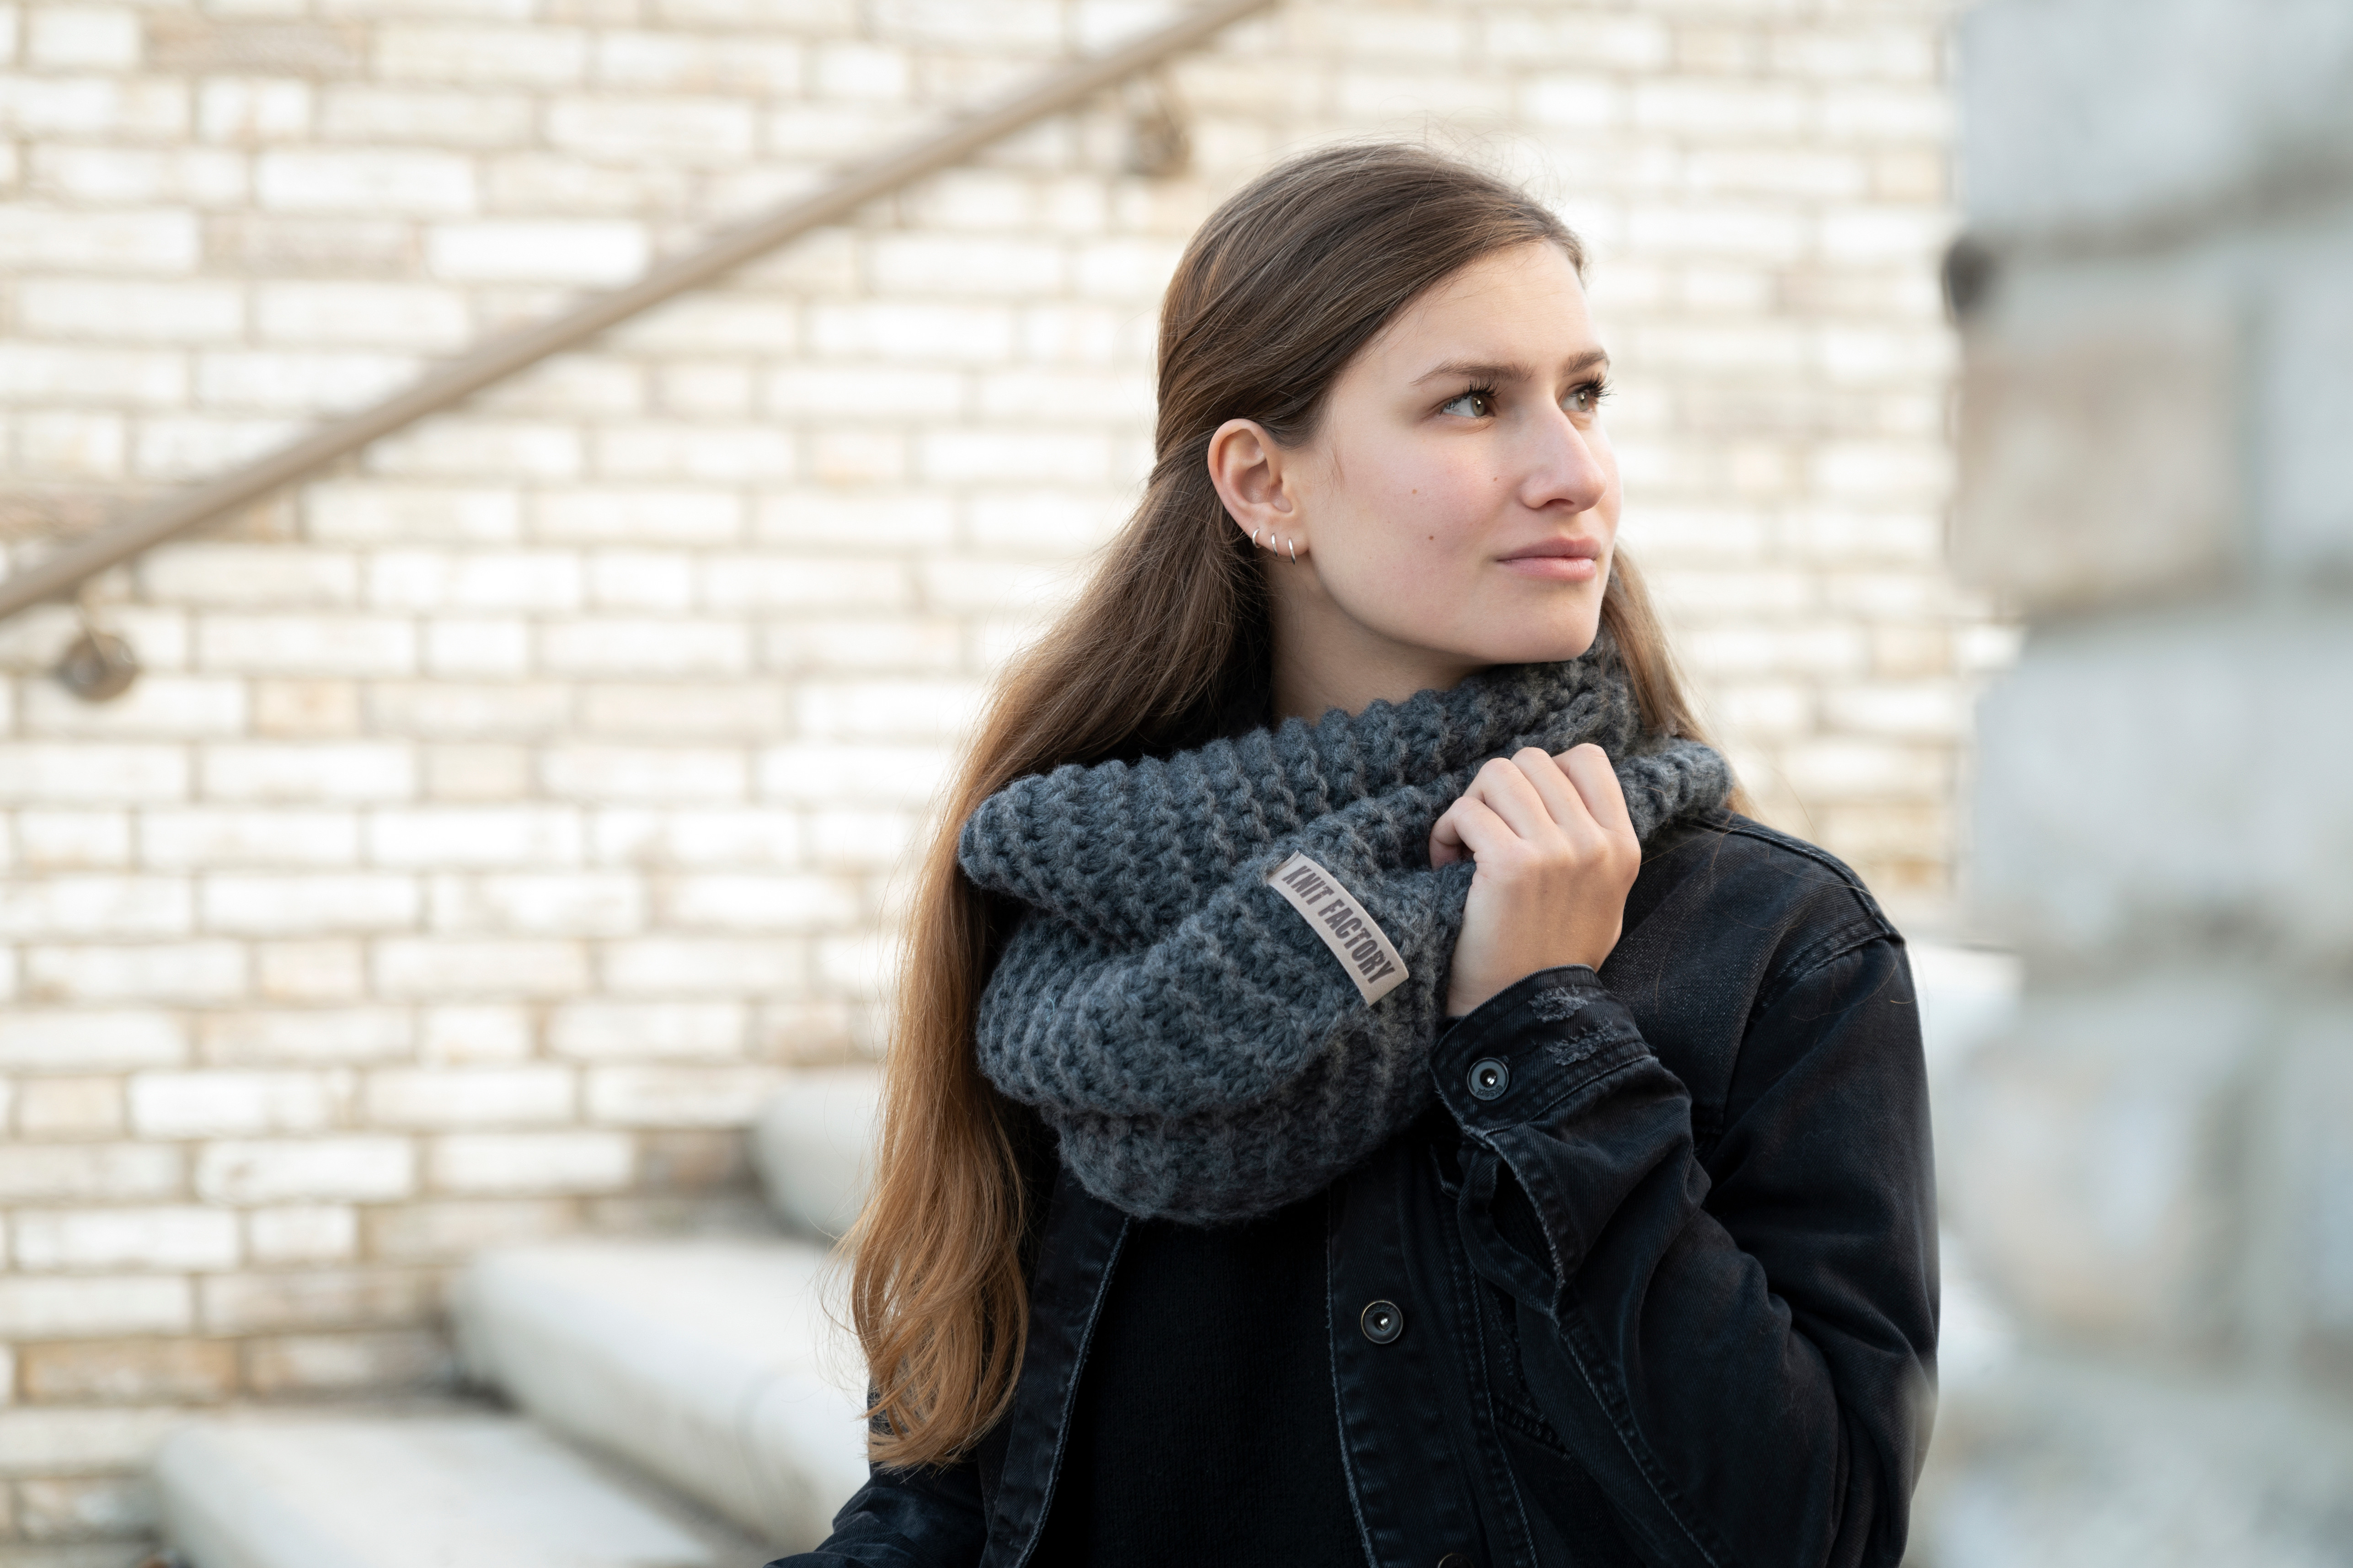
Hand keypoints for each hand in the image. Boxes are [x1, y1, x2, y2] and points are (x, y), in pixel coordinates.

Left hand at [1428, 743, 1640, 1017]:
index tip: (1522, 813)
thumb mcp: (1600, 894)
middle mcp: (1594, 844)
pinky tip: (1446, 863)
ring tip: (1464, 847)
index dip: (1544, 774)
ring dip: (1471, 805)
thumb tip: (1559, 785)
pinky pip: (1467, 811)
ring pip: (1496, 774)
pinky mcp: (1511, 866)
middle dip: (1498, 791)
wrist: (1525, 1012)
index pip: (1587, 758)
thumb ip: (1592, 840)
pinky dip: (1446, 831)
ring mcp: (1555, 852)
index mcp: (1621, 846)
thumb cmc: (1550, 954)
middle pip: (1532, 761)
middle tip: (1484, 833)